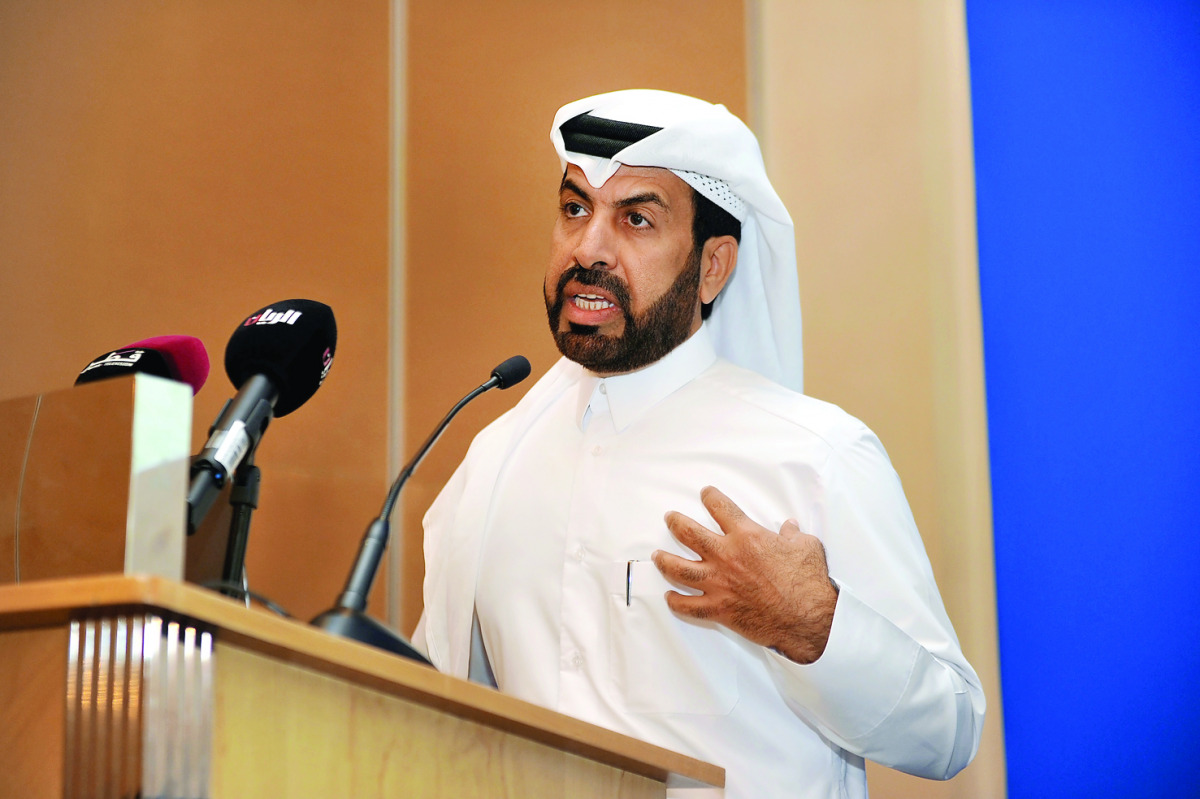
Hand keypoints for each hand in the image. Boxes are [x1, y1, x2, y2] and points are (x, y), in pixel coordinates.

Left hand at [652, 486, 838, 663]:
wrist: (806, 618)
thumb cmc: (808, 581)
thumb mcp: (806, 547)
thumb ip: (792, 535)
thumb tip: (789, 528)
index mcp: (746, 536)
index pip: (721, 508)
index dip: (711, 497)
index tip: (705, 493)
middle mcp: (726, 556)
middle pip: (688, 533)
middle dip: (675, 523)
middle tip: (669, 518)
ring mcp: (719, 584)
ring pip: (678, 569)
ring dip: (665, 561)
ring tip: (657, 556)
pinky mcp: (718, 609)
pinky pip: (688, 607)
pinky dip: (676, 602)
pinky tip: (669, 597)